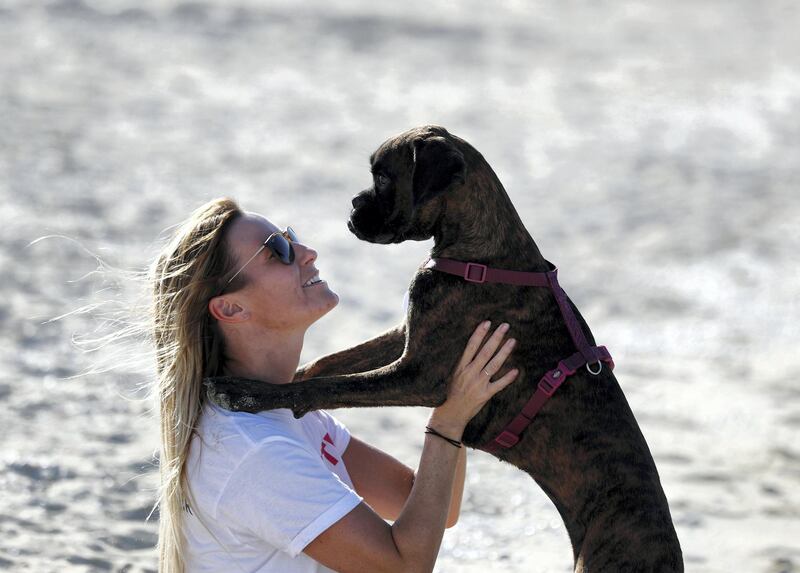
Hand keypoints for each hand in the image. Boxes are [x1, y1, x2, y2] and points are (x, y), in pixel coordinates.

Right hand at [429, 321, 519, 438]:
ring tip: (512, 341)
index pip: (470, 346)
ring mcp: (478, 384)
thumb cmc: (451, 392)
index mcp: (460, 367)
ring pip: (494, 365)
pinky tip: (515, 370)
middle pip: (485, 352)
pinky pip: (498, 385)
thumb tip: (476, 347)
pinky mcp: (484, 395)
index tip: (488, 322)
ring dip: (504, 352)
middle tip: (505, 326)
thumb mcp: (454, 374)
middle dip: (495, 338)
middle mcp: (469, 373)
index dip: (479, 333)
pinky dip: (507, 378)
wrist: (451, 414)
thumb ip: (465, 362)